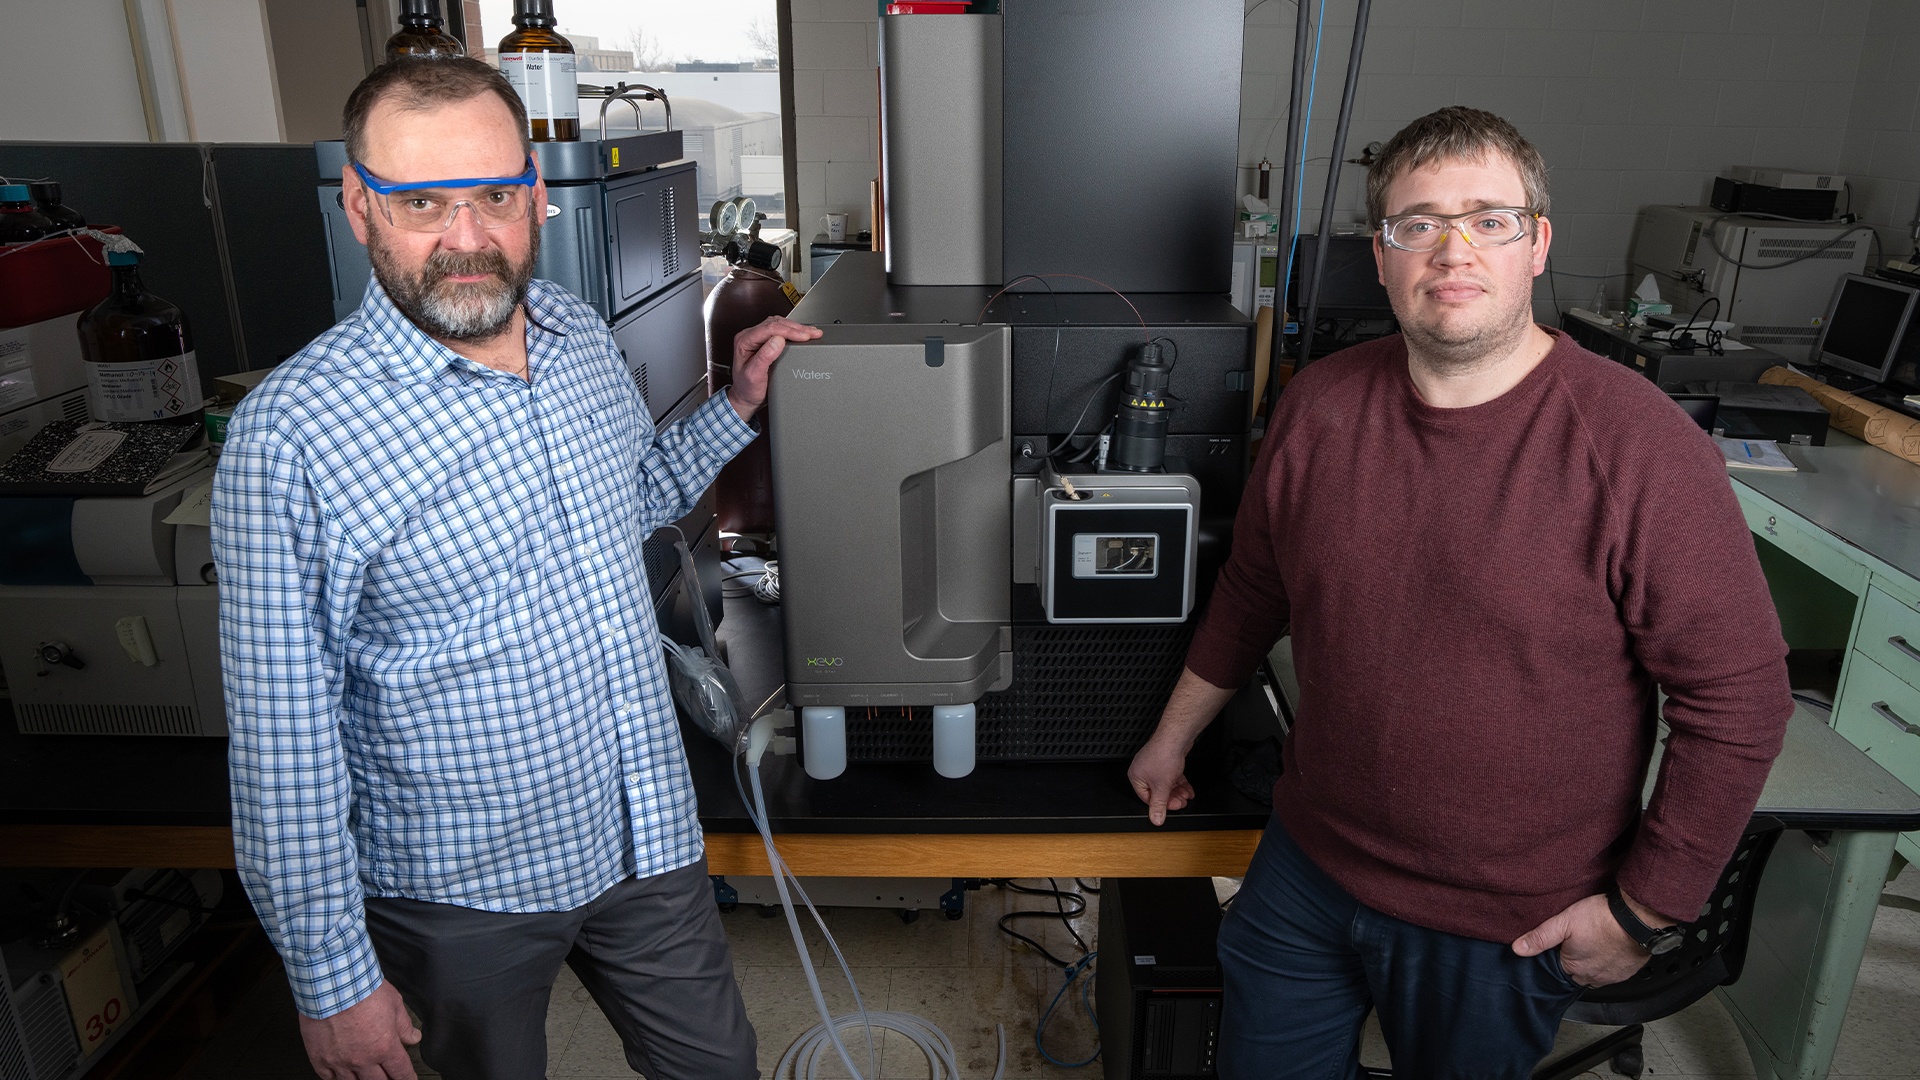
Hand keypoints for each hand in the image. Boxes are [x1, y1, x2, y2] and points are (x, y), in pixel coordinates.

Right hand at [297, 979, 421, 1079]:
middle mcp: (363, 1059)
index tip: (408, 1079)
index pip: (401, 1072)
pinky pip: (328, 1078)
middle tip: (389, 1078)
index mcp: (385, 1047)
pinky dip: (336, 1078)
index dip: (407, 1078)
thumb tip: (413, 1037)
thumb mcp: (394, 1004)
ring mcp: (340, 1062)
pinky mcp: (320, 1058)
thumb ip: (404, 1025)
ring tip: (366, 1077)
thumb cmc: (362, 989)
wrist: (332, 983)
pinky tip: (341, 1075)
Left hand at [726, 316, 822, 419]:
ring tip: (811, 332)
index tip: (804, 336)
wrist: (746, 398)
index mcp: (744, 340)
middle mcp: (749, 336)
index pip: (769, 329)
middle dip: (796, 328)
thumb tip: (778, 340)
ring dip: (796, 327)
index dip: (789, 331)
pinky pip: (780, 330)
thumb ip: (765, 357)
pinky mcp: (765, 342)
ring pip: (779, 324)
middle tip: (813, 333)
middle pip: (775, 324)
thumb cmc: (747, 389)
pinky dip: (793, 331)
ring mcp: (757, 338)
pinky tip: (802, 333)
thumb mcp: (754, 375)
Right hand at [1127, 732, 1196, 825]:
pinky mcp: (1166, 760)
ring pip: (1166, 784)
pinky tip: (1188, 789)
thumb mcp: (1162, 787)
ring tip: (1186, 796)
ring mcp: (1155, 764)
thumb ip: (1159, 805)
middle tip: (1181, 802)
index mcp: (1136, 776)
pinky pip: (1172, 776)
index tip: (1172, 807)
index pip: (1147, 798)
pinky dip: (1180, 783)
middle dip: (1172, 798)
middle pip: (1158, 791)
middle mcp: (1143, 770)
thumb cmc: (1163, 756)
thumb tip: (1155, 819)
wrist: (1176, 738)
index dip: (1161, 804)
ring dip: (1178, 791)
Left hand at [1512, 892, 1661, 987]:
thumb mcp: (1564, 922)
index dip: (1557, 955)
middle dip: (1574, 962)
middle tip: (1577, 943)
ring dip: (1591, 963)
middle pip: (1576, 973)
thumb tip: (1518, 948)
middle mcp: (1592, 977)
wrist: (1638, 920)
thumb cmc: (1602, 919)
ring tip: (1591, 944)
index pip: (1557, 969)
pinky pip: (1613, 972)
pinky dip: (1608, 963)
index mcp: (1573, 967)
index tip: (1560, 945)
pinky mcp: (1627, 972)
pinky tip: (1608, 948)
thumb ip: (1540, 937)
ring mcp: (1611, 976)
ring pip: (1595, 974)